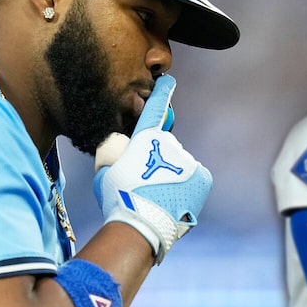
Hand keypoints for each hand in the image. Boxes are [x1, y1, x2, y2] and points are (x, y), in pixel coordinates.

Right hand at [93, 74, 211, 264]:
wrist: (140, 226)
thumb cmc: (118, 199)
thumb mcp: (104, 171)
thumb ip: (114, 153)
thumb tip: (121, 147)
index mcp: (145, 139)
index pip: (155, 108)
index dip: (162, 92)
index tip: (169, 80)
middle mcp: (169, 143)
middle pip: (165, 148)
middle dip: (158, 162)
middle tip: (145, 186)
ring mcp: (188, 160)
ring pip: (180, 165)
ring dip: (171, 177)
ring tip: (158, 198)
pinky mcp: (202, 177)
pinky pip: (194, 178)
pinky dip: (186, 187)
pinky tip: (173, 200)